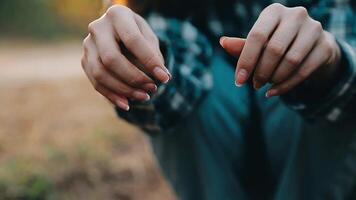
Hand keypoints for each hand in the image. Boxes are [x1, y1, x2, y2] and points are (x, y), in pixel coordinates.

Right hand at [81, 5, 170, 110]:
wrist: (119, 33)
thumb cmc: (139, 35)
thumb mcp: (149, 38)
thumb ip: (154, 55)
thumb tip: (162, 77)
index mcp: (117, 15)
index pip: (133, 40)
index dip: (149, 61)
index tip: (165, 78)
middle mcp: (97, 28)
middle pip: (111, 59)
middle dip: (134, 78)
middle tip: (152, 88)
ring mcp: (88, 45)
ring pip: (100, 73)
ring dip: (123, 90)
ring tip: (144, 96)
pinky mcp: (85, 61)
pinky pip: (95, 83)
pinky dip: (112, 96)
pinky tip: (127, 104)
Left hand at [220, 3, 340, 96]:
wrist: (310, 47)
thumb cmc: (276, 43)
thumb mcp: (258, 43)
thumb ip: (242, 45)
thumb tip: (223, 42)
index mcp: (274, 11)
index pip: (257, 36)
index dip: (246, 61)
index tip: (239, 81)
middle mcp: (296, 15)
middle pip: (274, 49)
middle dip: (261, 72)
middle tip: (254, 84)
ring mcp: (314, 29)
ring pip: (291, 61)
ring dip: (274, 78)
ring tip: (265, 85)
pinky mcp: (325, 46)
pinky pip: (303, 71)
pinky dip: (286, 86)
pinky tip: (274, 92)